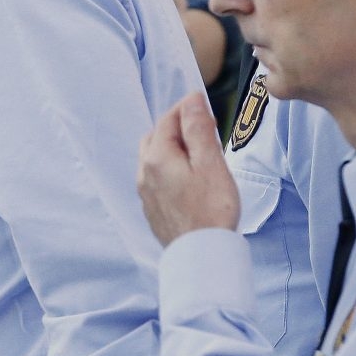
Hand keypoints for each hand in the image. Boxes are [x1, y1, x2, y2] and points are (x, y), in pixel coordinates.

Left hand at [137, 91, 238, 245]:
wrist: (201, 255)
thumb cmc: (211, 208)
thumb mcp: (210, 163)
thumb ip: (198, 129)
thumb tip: (190, 100)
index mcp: (156, 156)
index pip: (167, 119)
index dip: (186, 108)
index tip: (205, 106)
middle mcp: (144, 172)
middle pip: (155, 137)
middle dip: (176, 127)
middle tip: (203, 129)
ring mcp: (146, 193)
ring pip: (153, 159)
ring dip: (171, 149)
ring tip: (196, 153)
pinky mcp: (152, 210)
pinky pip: (156, 179)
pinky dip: (168, 170)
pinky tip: (186, 179)